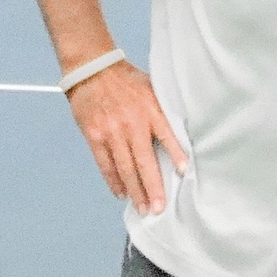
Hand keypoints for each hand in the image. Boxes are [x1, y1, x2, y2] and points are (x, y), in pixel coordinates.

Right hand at [66, 61, 187, 216]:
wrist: (93, 69)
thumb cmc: (127, 80)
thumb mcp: (152, 89)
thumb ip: (162, 111)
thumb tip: (179, 135)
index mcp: (150, 109)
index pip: (167, 135)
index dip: (176, 154)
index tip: (184, 172)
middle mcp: (131, 123)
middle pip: (144, 161)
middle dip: (153, 187)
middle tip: (159, 207)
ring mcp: (111, 132)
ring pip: (124, 168)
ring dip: (134, 191)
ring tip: (143, 207)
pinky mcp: (94, 136)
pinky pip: (105, 164)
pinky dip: (113, 181)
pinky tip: (121, 193)